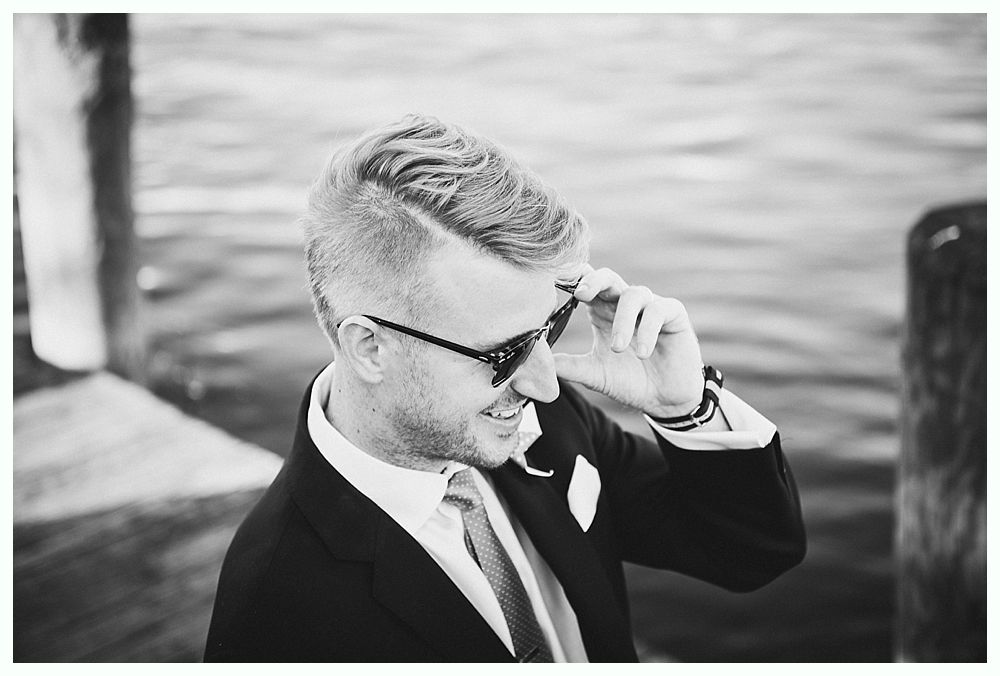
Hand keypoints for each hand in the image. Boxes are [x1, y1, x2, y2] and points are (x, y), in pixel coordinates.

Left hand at [553, 266, 704, 417]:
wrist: (664, 400)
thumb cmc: (629, 381)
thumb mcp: (596, 375)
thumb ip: (571, 367)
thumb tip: (543, 363)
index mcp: (601, 311)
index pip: (586, 286)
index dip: (572, 280)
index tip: (554, 281)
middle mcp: (624, 303)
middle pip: (608, 277)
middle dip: (593, 281)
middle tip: (580, 295)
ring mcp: (649, 306)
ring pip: (634, 294)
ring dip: (623, 320)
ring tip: (618, 348)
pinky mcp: (673, 314)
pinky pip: (659, 310)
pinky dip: (648, 330)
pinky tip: (642, 352)